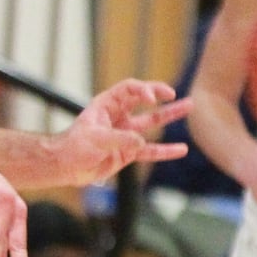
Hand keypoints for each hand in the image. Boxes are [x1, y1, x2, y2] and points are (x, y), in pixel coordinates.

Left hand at [53, 80, 191, 184]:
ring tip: (190, 106)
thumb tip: (141, 142)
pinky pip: (151, 150)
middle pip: (143, 100)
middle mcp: (118, 116)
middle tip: (174, 94)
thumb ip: (119, 139)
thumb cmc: (74, 147)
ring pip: (152, 122)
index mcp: (107, 105)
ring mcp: (125, 134)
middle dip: (159, 94)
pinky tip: (182, 150)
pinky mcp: (128, 152)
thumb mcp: (95, 139)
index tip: (153, 99)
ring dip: (169, 115)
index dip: (142, 90)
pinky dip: (166, 151)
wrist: (66, 167)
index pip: (129, 90)